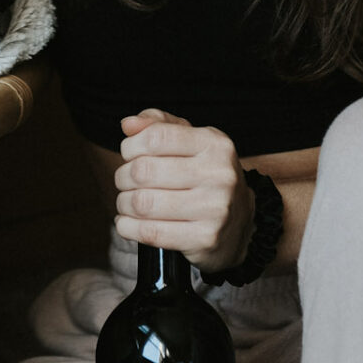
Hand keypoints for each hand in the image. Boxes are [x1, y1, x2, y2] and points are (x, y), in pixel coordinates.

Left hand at [113, 109, 255, 272]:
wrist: (239, 223)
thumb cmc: (205, 177)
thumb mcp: (190, 142)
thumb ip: (159, 125)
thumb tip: (128, 124)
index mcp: (214, 144)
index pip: (156, 137)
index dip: (131, 145)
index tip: (129, 154)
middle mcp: (219, 175)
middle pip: (144, 171)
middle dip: (123, 177)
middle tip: (125, 181)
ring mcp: (214, 209)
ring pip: (143, 203)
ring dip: (124, 203)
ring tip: (127, 202)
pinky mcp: (205, 238)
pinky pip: (150, 232)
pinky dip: (128, 227)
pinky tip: (128, 222)